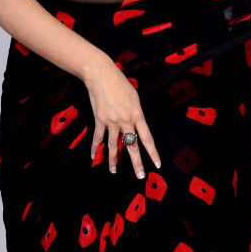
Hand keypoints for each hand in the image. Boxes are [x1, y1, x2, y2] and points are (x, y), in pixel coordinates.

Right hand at [83, 55, 161, 178]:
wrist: (101, 75)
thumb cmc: (120, 84)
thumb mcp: (135, 98)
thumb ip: (137, 114)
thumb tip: (136, 127)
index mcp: (137, 115)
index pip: (147, 138)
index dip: (153, 153)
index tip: (157, 165)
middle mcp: (125, 121)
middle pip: (132, 146)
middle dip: (137, 163)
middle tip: (140, 176)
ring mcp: (111, 121)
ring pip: (113, 146)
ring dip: (113, 160)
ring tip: (114, 171)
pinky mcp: (99, 120)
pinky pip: (97, 138)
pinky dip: (94, 148)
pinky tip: (93, 157)